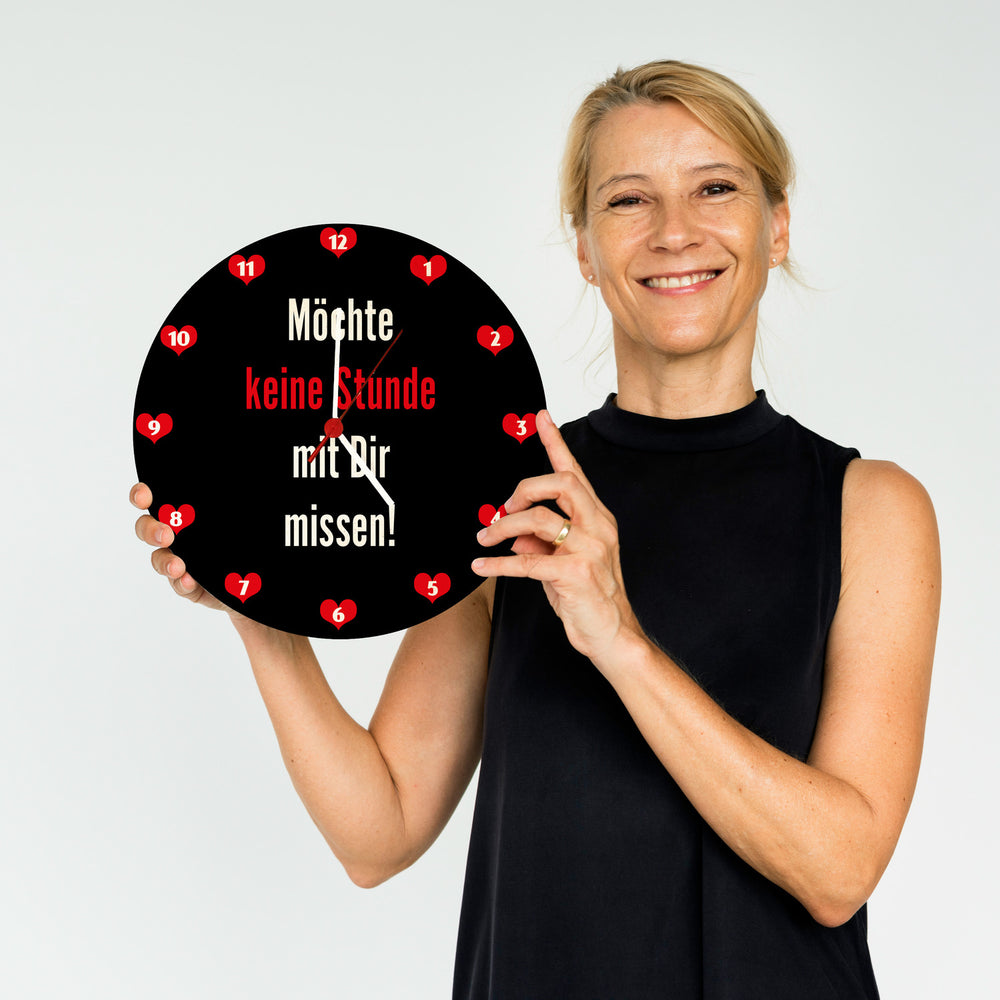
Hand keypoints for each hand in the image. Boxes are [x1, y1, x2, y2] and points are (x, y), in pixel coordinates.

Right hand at [130, 482, 238, 617]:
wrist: (262, 574)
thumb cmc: (250, 537)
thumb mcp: (242, 513)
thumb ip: (228, 499)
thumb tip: (234, 469)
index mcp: (188, 511)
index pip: (155, 498)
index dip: (142, 495)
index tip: (144, 497)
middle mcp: (179, 534)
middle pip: (146, 527)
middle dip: (150, 530)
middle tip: (167, 535)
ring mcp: (181, 559)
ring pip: (159, 559)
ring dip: (165, 561)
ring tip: (179, 567)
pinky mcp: (189, 585)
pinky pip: (178, 585)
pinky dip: (183, 583)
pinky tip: (190, 581)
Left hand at [471, 410, 641, 662]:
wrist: (612, 636)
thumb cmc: (587, 598)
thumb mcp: (560, 563)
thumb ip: (539, 541)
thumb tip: (511, 530)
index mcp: (597, 518)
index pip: (575, 472)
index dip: (556, 442)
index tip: (540, 417)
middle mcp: (598, 526)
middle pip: (559, 483)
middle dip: (523, 488)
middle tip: (502, 509)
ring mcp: (590, 549)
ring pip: (538, 519)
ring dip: (502, 527)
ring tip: (484, 539)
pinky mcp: (576, 574)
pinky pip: (527, 561)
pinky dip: (498, 562)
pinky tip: (481, 564)